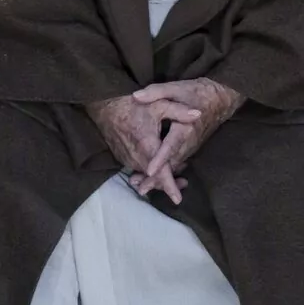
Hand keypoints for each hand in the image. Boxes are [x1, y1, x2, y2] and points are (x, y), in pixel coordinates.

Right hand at [85, 93, 200, 204]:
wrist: (105, 107)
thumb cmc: (134, 105)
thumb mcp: (159, 104)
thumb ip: (179, 111)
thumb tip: (198, 114)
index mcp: (147, 145)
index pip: (160, 171)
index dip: (169, 186)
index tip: (177, 200)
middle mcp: (136, 156)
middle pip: (154, 178)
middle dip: (169, 182)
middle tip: (184, 182)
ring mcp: (127, 159)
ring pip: (146, 175)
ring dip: (159, 176)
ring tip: (176, 171)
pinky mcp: (122, 159)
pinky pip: (138, 169)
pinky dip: (148, 170)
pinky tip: (158, 165)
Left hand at [127, 78, 244, 198]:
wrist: (219, 99)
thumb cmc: (196, 93)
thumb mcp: (176, 88)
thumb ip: (156, 92)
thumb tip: (136, 97)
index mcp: (185, 126)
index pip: (171, 145)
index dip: (160, 158)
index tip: (149, 170)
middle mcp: (188, 141)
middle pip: (172, 163)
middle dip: (157, 177)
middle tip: (140, 188)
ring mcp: (190, 146)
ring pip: (174, 166)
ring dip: (160, 178)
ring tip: (141, 188)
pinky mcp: (189, 148)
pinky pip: (176, 163)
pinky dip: (165, 173)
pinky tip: (152, 180)